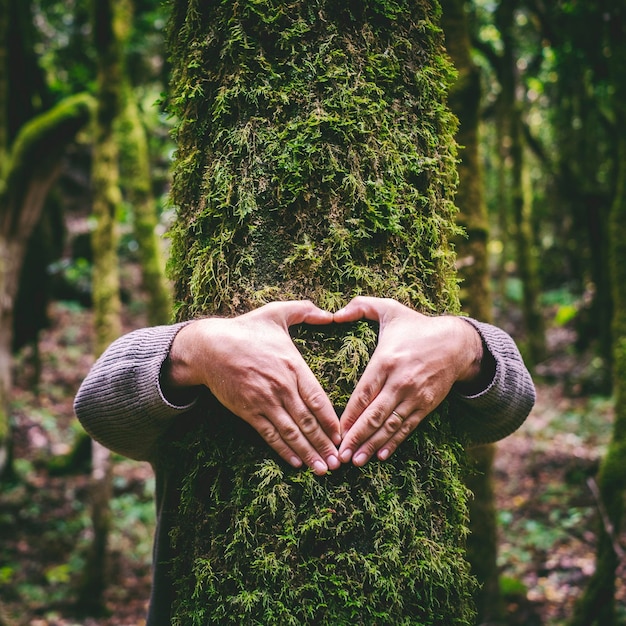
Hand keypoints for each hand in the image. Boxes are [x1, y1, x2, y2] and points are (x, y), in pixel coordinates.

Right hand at [164, 301, 340, 474]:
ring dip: (309, 452)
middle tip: (339, 462)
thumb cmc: (246, 329)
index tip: (343, 435)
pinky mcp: (248, 411)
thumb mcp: (277, 313)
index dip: (332, 420)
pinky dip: (284, 450)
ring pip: (291, 432)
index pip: (318, 399)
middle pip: (308, 421)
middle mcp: (282, 386)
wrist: (209, 346)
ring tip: (323, 469)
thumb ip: (306, 311)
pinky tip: (296, 462)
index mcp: (293, 365)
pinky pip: (270, 434)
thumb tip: (331, 313)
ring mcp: (264, 401)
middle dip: (325, 444)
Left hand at [333, 296, 483, 465]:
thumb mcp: (390, 309)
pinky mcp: (426, 404)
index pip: (363, 394)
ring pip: (390, 425)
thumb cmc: (416, 326)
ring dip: (372, 445)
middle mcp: (400, 381)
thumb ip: (360, 306)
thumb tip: (333, 313)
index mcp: (386, 361)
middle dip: (356, 438)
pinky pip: (408, 427)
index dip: (348, 416)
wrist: (457, 342)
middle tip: (339, 456)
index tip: (334, 432)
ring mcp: (415, 395)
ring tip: (355, 461)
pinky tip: (381, 456)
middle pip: (374, 415)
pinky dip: (394, 442)